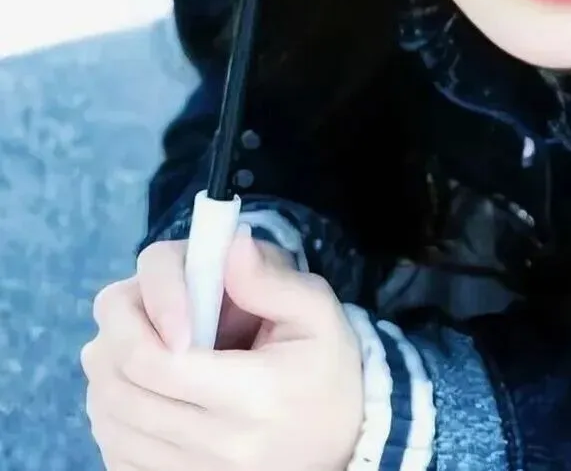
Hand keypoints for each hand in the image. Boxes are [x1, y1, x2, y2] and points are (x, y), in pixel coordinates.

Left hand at [82, 229, 363, 470]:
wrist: (339, 437)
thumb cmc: (325, 363)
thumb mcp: (314, 309)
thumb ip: (268, 279)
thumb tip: (228, 246)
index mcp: (255, 394)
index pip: (157, 362)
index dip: (133, 321)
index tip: (144, 293)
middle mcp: (219, 445)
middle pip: (120, 390)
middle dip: (111, 334)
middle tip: (129, 304)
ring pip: (108, 421)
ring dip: (106, 371)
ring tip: (133, 339)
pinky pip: (114, 452)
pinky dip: (111, 412)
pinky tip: (137, 385)